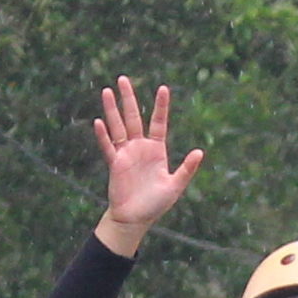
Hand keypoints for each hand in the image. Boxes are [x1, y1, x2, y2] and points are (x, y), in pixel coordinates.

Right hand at [89, 76, 204, 250]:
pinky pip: (108, 147)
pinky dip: (103, 136)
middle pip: (133, 117)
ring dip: (112, 110)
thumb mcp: (175, 186)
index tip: (163, 88)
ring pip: (118, 127)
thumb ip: (187, 169)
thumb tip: (199, 151)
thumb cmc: (156, 203)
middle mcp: (139, 147)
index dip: (160, 106)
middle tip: (122, 78)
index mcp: (156, 149)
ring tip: (106, 91)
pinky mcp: (114, 164)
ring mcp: (126, 154)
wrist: (136, 218)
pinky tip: (98, 122)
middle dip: (128, 98)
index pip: (158, 122)